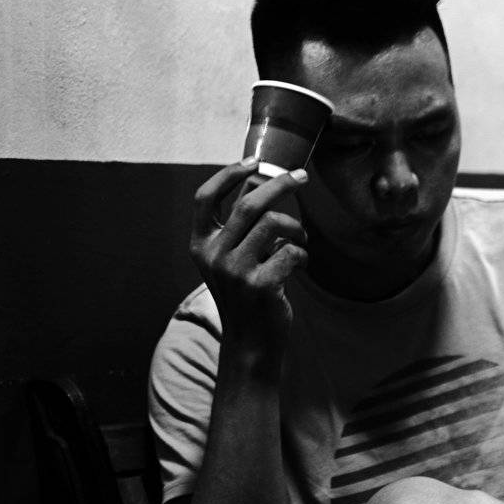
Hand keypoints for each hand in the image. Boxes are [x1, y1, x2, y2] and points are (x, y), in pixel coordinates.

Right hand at [190, 159, 310, 357]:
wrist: (250, 343)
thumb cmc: (246, 294)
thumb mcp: (232, 259)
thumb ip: (241, 226)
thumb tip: (262, 181)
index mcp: (201, 245)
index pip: (205, 197)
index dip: (229, 174)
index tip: (257, 160)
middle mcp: (213, 256)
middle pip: (249, 204)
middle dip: (280, 184)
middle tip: (302, 176)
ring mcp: (235, 272)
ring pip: (274, 224)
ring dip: (296, 226)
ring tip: (302, 238)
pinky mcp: (260, 286)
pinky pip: (291, 251)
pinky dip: (302, 254)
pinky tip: (300, 264)